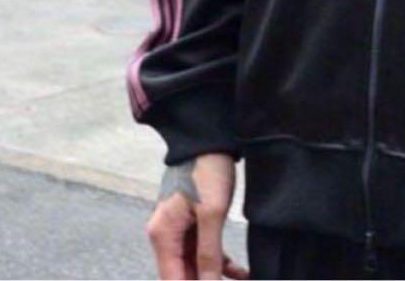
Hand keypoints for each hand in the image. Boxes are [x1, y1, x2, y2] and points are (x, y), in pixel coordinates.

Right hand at [145, 153, 248, 280]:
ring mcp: (179, 229)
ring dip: (215, 276)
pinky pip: (204, 250)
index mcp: (163, 235)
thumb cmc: (207, 170)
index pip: (172, 279)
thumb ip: (208, 253)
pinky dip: (220, 262)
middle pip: (182, 274)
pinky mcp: (193, 221)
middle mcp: (166, 235)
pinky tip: (241, 272)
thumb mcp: (211, 213)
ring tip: (241, 280)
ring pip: (195, 264)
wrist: (210, 137)